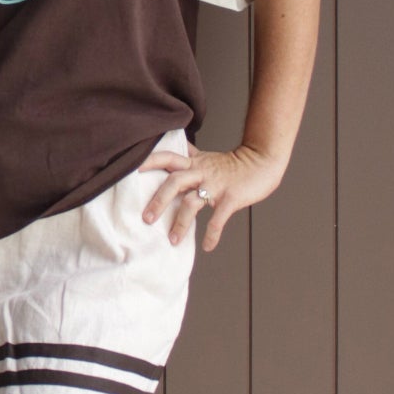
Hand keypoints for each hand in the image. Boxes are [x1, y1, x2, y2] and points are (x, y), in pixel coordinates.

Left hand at [139, 140, 287, 251]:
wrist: (262, 161)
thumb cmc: (232, 163)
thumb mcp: (206, 157)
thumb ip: (189, 155)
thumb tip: (175, 146)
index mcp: (193, 163)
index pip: (166, 157)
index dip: (149, 161)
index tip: (130, 170)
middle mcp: (201, 173)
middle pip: (174, 182)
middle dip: (158, 200)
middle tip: (146, 219)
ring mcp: (216, 185)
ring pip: (192, 202)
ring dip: (181, 223)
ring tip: (173, 240)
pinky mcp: (231, 198)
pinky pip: (218, 219)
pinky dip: (212, 234)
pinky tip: (207, 247)